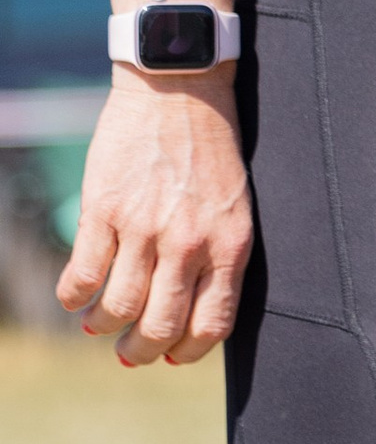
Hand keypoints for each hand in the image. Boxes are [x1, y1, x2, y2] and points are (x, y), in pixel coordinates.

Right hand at [57, 72, 252, 366]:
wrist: (180, 86)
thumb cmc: (212, 145)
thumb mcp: (234, 204)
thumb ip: (219, 252)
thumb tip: (194, 304)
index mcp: (230, 245)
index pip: (211, 324)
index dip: (188, 352)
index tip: (173, 358)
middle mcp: (189, 243)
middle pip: (162, 326)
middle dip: (141, 351)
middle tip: (129, 353)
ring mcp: (144, 227)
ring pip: (119, 306)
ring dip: (104, 327)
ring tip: (98, 325)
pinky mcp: (103, 209)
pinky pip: (83, 273)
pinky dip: (73, 296)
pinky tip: (74, 297)